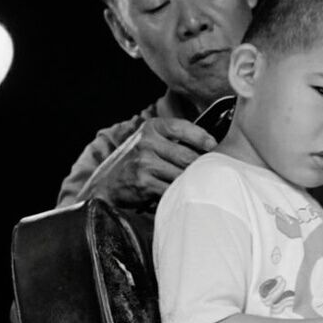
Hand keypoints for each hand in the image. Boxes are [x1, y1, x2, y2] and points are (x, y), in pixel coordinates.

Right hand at [82, 116, 216, 207]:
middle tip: (210, 174)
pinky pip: (172, 190)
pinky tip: (178, 195)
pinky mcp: (144, 182)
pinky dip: (178, 194)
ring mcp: (144, 162)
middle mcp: (147, 141)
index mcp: (152, 127)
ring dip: (190, 183)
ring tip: (195, 186)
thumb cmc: (139, 163)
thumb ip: (176, 140)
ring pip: (182, 175)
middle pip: (188, 156)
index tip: (214, 147)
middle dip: (201, 168)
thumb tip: (213, 146)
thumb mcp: (152, 142)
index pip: (184, 128)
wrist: (108, 184)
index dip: (203, 138)